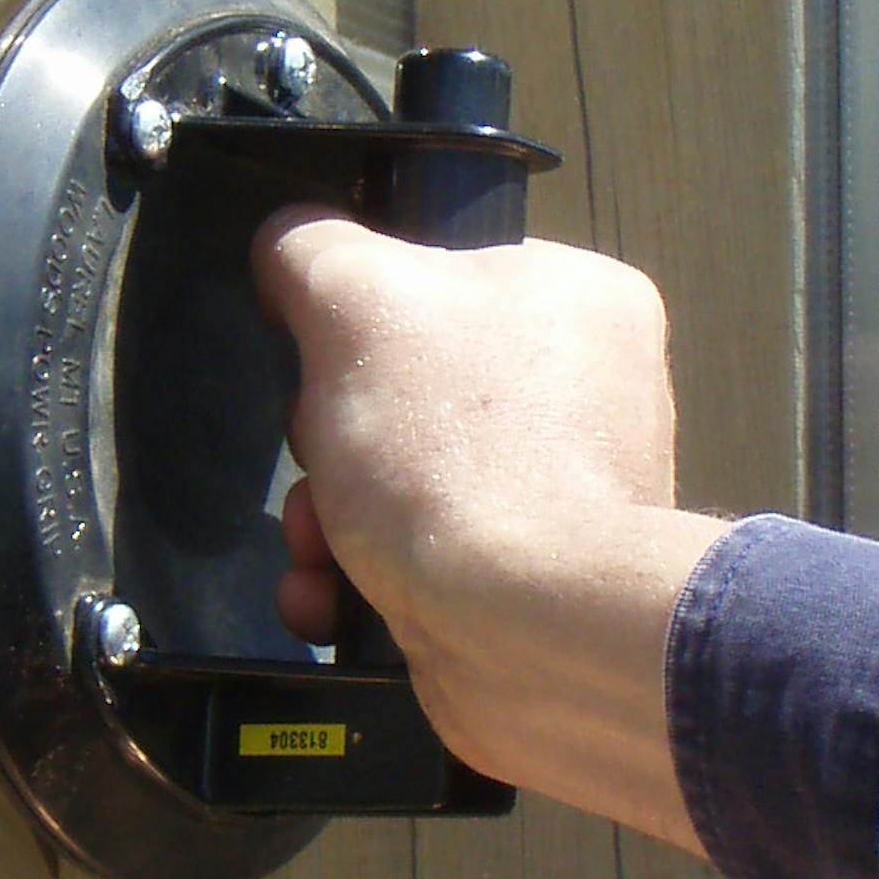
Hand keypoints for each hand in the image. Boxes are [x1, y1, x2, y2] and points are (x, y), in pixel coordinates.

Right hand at [251, 212, 725, 850]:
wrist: (525, 628)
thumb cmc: (457, 452)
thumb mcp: (356, 299)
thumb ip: (312, 250)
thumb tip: (289, 250)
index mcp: (582, 299)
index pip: (446, 278)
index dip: (365, 317)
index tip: (326, 356)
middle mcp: (589, 395)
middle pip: (409, 389)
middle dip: (333, 437)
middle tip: (327, 457)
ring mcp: (565, 498)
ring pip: (400, 482)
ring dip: (329, 516)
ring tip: (321, 544)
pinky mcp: (530, 587)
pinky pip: (419, 563)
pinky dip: (357, 580)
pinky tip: (329, 593)